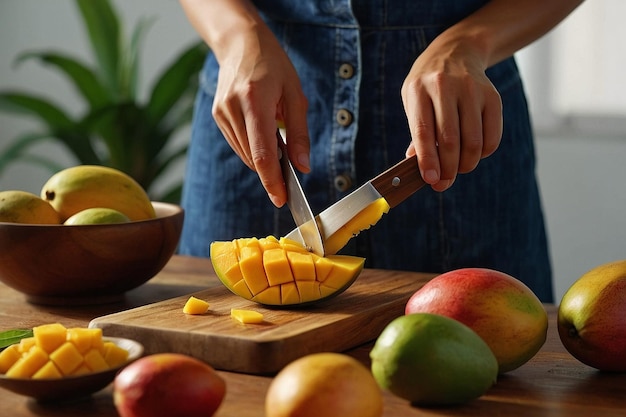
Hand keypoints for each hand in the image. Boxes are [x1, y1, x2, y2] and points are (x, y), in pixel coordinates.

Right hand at [212, 26, 309, 206]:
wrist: (240, 42)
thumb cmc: (272, 65)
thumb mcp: (295, 95)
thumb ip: (299, 133)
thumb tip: (303, 166)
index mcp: (255, 101)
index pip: (262, 154)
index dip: (272, 181)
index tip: (281, 199)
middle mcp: (233, 108)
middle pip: (252, 158)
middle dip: (272, 172)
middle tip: (289, 171)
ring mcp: (221, 113)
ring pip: (244, 155)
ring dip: (262, 160)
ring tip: (276, 142)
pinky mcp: (217, 116)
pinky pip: (237, 144)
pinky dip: (252, 149)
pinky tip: (262, 135)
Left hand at [401, 35, 502, 191]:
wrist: (455, 52)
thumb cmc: (428, 86)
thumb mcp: (413, 101)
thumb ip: (417, 132)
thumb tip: (419, 165)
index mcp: (419, 90)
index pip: (423, 132)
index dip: (427, 160)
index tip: (431, 180)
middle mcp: (446, 87)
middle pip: (450, 140)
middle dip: (447, 169)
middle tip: (443, 183)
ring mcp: (472, 90)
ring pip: (473, 141)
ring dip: (466, 165)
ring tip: (458, 169)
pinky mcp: (492, 96)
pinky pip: (492, 136)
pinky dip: (483, 154)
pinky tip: (473, 153)